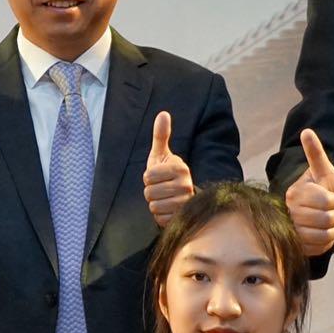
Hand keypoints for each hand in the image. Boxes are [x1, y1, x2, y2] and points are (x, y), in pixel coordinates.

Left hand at [142, 111, 193, 227]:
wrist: (181, 197)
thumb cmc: (166, 173)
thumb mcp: (161, 155)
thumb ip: (161, 136)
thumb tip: (163, 114)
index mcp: (180, 168)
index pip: (148, 176)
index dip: (148, 177)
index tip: (158, 176)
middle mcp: (186, 185)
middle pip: (149, 192)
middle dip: (151, 191)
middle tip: (161, 189)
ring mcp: (186, 203)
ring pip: (153, 206)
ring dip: (155, 203)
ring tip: (165, 198)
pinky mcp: (182, 217)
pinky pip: (159, 218)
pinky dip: (160, 216)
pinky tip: (168, 209)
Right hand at [284, 129, 333, 257]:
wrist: (310, 212)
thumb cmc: (320, 189)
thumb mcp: (322, 171)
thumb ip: (315, 153)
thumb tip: (307, 131)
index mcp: (296, 193)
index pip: (328, 201)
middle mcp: (290, 212)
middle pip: (327, 219)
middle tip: (333, 211)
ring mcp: (292, 230)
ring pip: (325, 234)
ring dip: (333, 229)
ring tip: (328, 222)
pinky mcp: (297, 245)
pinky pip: (321, 247)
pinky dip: (328, 241)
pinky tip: (323, 233)